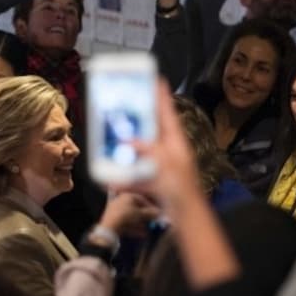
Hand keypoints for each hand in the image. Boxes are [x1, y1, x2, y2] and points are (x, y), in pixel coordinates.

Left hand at [98, 192, 160, 237]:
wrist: (110, 228)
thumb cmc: (127, 216)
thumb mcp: (141, 214)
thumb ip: (151, 213)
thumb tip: (158, 213)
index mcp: (126, 196)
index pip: (142, 199)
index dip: (150, 207)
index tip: (156, 214)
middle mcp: (120, 201)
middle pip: (136, 209)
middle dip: (145, 217)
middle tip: (152, 223)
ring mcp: (115, 211)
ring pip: (131, 217)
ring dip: (140, 224)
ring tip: (147, 231)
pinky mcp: (113, 220)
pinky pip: (126, 223)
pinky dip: (133, 228)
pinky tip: (140, 234)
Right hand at [114, 81, 200, 217]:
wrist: (185, 216)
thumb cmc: (180, 188)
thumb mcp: (166, 164)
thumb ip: (148, 151)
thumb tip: (128, 143)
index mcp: (175, 141)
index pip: (166, 113)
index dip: (160, 96)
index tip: (154, 78)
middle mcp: (167, 150)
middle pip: (150, 128)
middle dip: (136, 119)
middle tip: (122, 104)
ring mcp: (158, 165)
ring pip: (139, 150)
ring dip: (125, 148)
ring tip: (110, 138)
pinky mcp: (151, 180)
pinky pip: (133, 173)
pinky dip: (122, 175)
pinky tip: (110, 178)